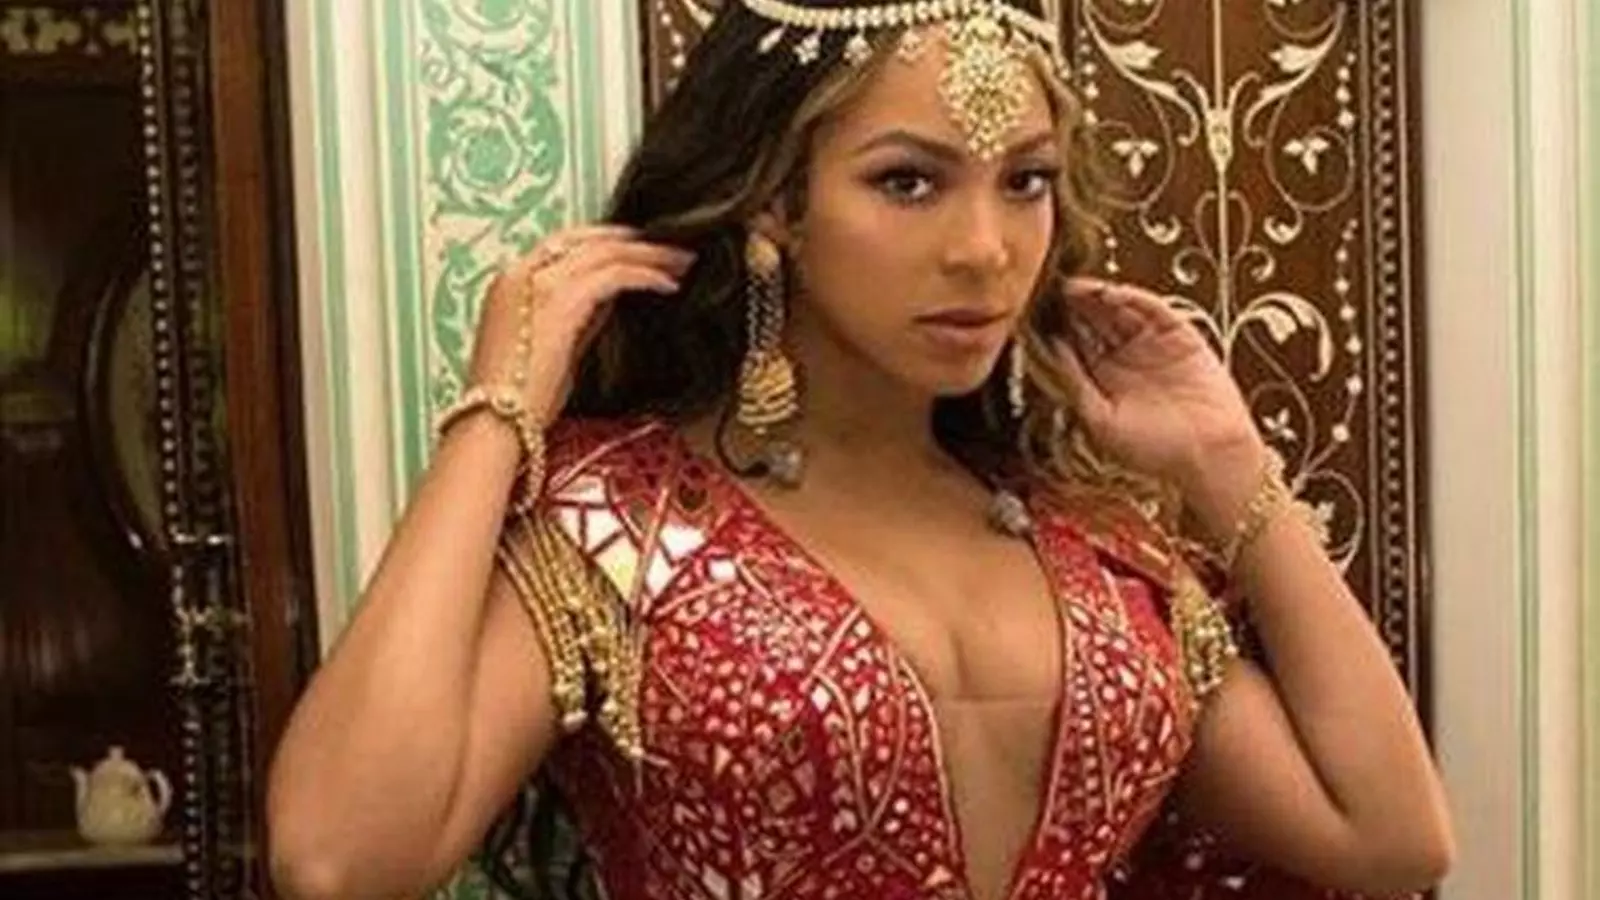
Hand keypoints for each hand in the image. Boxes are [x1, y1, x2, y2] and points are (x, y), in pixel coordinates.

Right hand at [468, 225, 694, 422]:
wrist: (494, 423)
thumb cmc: (519, 400)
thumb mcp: (552, 347)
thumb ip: (578, 318)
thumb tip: (611, 298)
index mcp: (511, 282)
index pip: (565, 244)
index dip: (606, 241)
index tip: (638, 247)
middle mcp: (521, 272)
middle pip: (588, 241)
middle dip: (634, 243)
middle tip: (672, 249)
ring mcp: (539, 283)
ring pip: (605, 252)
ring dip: (648, 255)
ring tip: (681, 262)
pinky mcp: (561, 300)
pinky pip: (615, 274)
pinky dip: (645, 275)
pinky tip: (668, 284)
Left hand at [1053, 278, 1267, 507]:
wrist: (1208, 455)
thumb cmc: (1153, 449)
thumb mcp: (1100, 420)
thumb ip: (1075, 385)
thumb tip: (1050, 350)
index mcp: (1102, 375)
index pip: (1073, 342)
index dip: (1055, 327)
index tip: (1030, 313)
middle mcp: (1124, 354)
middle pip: (1092, 320)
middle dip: (1071, 306)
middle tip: (1047, 288)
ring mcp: (1151, 341)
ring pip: (1118, 309)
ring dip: (1096, 297)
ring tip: (1072, 287)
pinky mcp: (1178, 333)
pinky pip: (1152, 309)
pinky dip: (1132, 297)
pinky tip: (1109, 293)